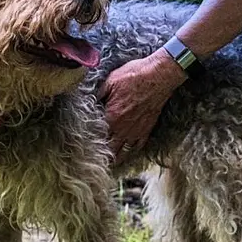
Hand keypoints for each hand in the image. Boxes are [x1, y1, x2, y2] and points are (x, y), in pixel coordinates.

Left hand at [99, 48, 186, 164]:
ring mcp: (136, 130)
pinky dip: (131, 152)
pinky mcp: (147, 128)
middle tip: (93, 162)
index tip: (83, 148)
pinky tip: (126, 154)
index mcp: (111, 116)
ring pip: (123, 151)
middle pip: (110, 148)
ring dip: (115, 158)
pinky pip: (137, 146)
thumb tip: (88, 101)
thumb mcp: (109, 81)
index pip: (97, 135)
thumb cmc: (134, 76)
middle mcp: (123, 127)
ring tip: (108, 165)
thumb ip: (98, 95)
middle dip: (101, 155)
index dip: (90, 142)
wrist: (158, 76)